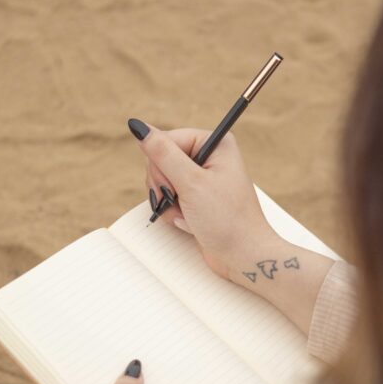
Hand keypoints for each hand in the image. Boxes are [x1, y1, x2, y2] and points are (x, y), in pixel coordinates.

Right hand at [133, 122, 277, 280]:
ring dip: (168, 202)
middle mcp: (209, 157)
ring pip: (163, 181)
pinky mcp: (197, 198)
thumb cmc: (227, 219)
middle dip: (164, 186)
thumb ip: (162, 154)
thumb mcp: (191, 183)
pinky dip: (174, 212)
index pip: (167, 140)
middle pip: (161, 160)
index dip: (161, 164)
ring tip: (187, 214)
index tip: (174, 184)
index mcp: (215, 143)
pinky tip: (190, 222)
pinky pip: (170, 198)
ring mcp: (203, 179)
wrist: (244, 257)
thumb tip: (138, 126)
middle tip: (180, 200)